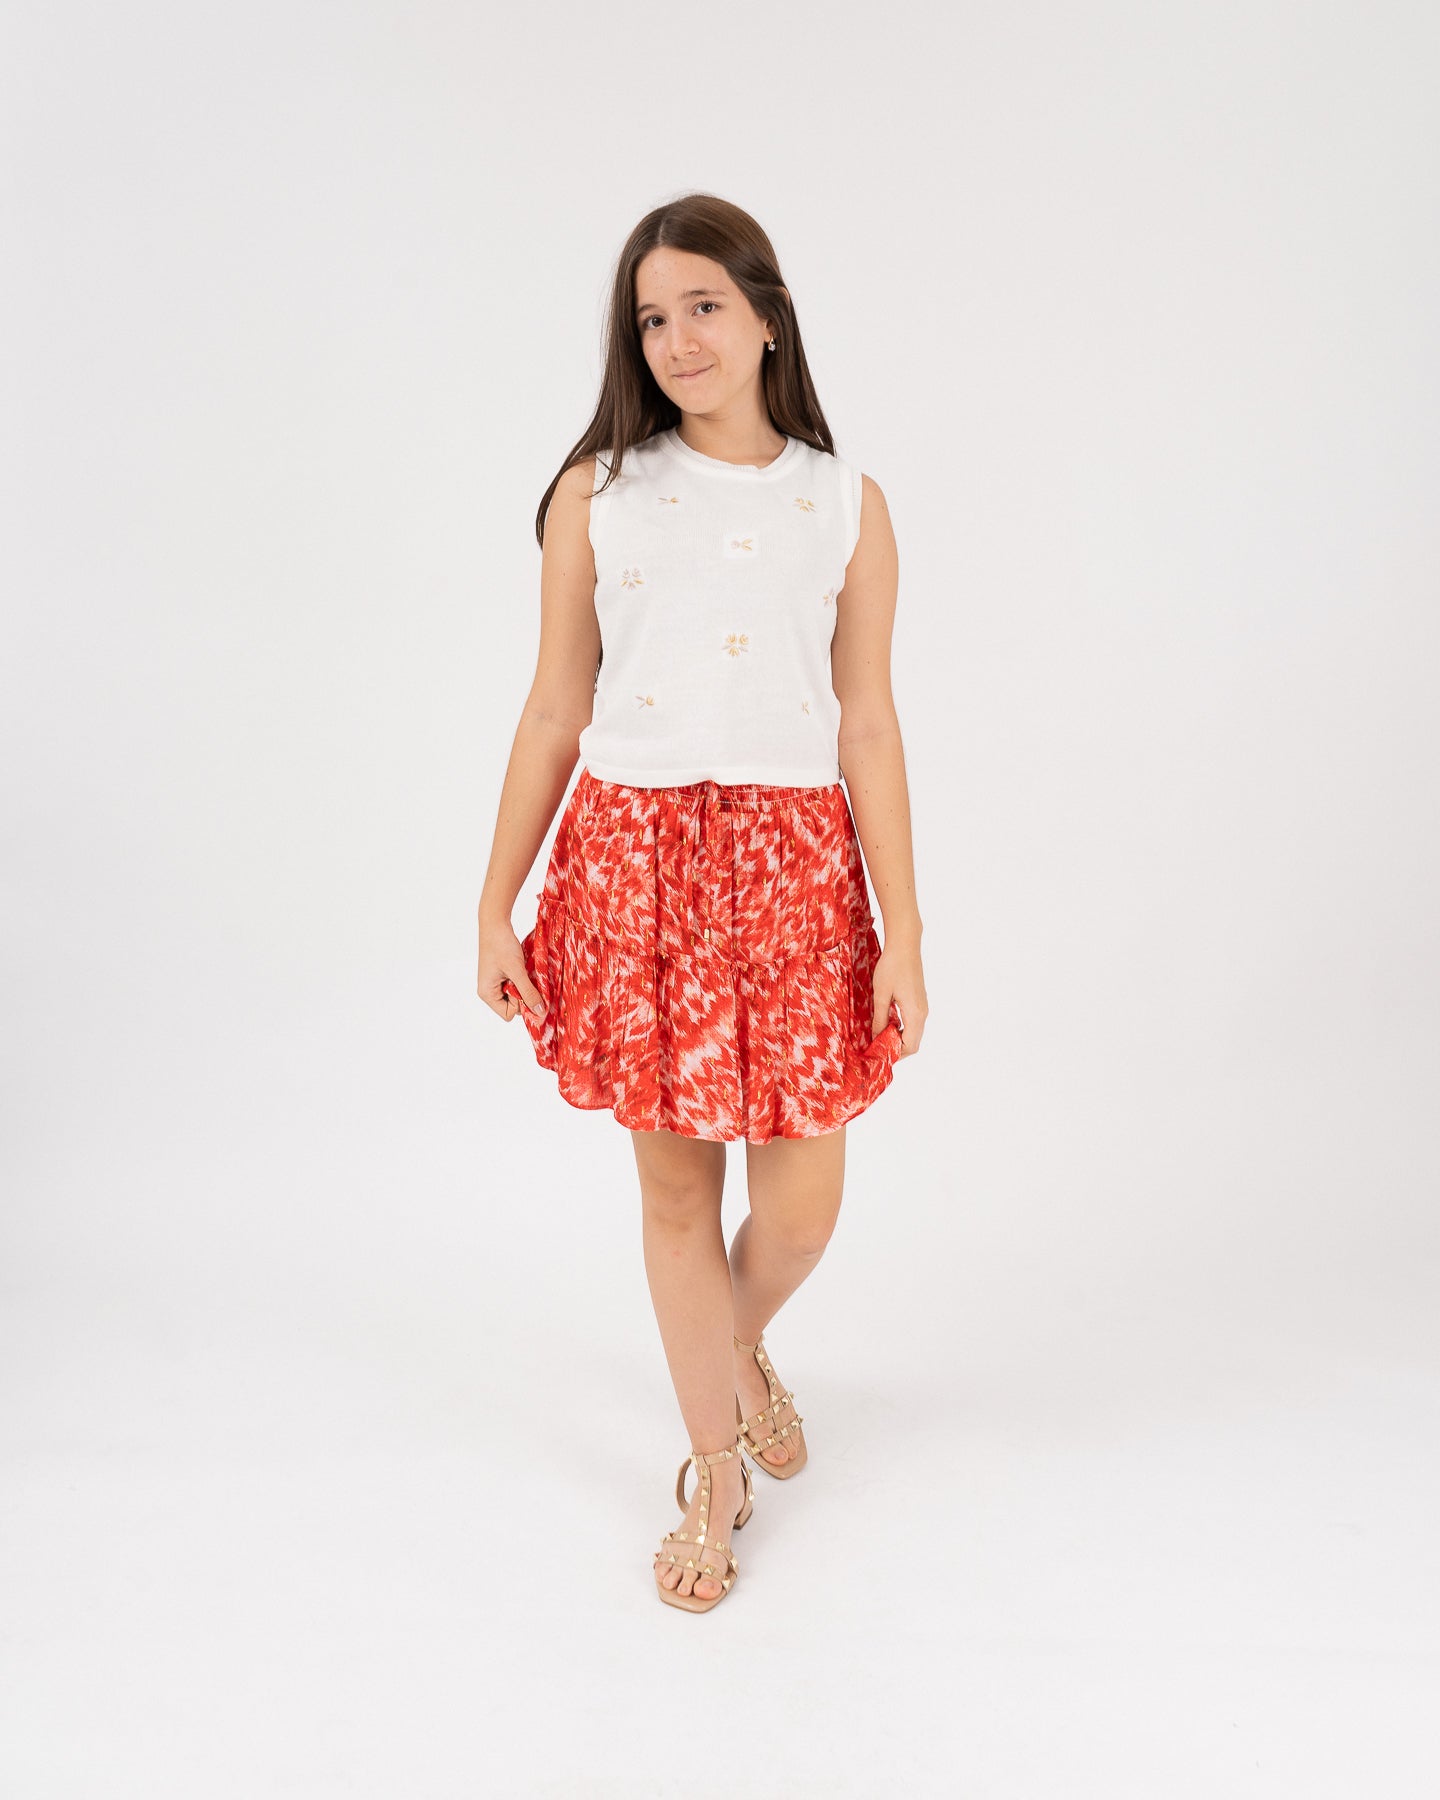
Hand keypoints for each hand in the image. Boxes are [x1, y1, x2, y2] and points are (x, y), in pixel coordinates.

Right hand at [477, 911, 545, 1022]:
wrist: (495, 923)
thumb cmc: (501, 945)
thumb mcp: (517, 970)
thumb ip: (528, 992)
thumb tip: (540, 1012)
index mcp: (487, 994)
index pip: (508, 1014)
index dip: (520, 1004)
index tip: (523, 986)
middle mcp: (489, 991)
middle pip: (512, 1006)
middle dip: (523, 994)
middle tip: (524, 976)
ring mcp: (494, 984)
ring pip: (516, 995)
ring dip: (524, 985)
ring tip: (522, 970)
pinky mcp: (501, 976)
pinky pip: (516, 985)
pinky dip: (522, 979)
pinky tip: (522, 968)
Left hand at [871, 937, 926, 1057]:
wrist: (905, 945)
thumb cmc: (892, 967)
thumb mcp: (881, 994)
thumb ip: (880, 1018)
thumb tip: (876, 1038)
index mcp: (915, 1014)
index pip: (910, 1046)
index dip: (894, 1054)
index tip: (877, 1053)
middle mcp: (923, 1013)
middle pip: (914, 1042)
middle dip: (896, 1049)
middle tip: (876, 1047)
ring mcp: (923, 1007)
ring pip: (914, 1033)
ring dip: (898, 1038)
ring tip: (878, 1035)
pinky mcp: (919, 1000)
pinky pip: (913, 1022)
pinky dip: (901, 1028)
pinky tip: (887, 1021)